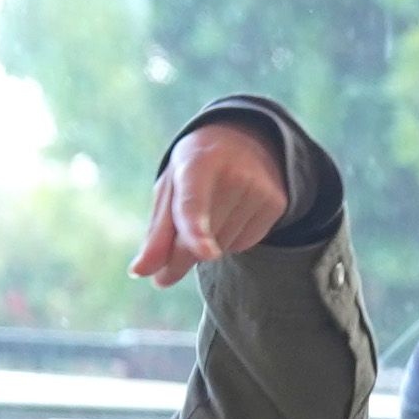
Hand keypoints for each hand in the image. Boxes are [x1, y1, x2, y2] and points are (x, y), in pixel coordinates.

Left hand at [136, 116, 295, 283]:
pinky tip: (230, 216)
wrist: (245, 140)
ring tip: (212, 212)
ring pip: (223, 246)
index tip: (205, 253)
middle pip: (205, 237)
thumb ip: (157, 231)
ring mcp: (260, 189)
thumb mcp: (171, 187)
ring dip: (208, 244)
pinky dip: (229, 241)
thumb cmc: (196, 167)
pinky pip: (244, 244)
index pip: (194, 202)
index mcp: (198, 162)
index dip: (196, 229)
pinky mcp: (277, 204)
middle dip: (180, 259)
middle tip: (162, 278)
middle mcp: (234, 174)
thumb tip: (141, 271)